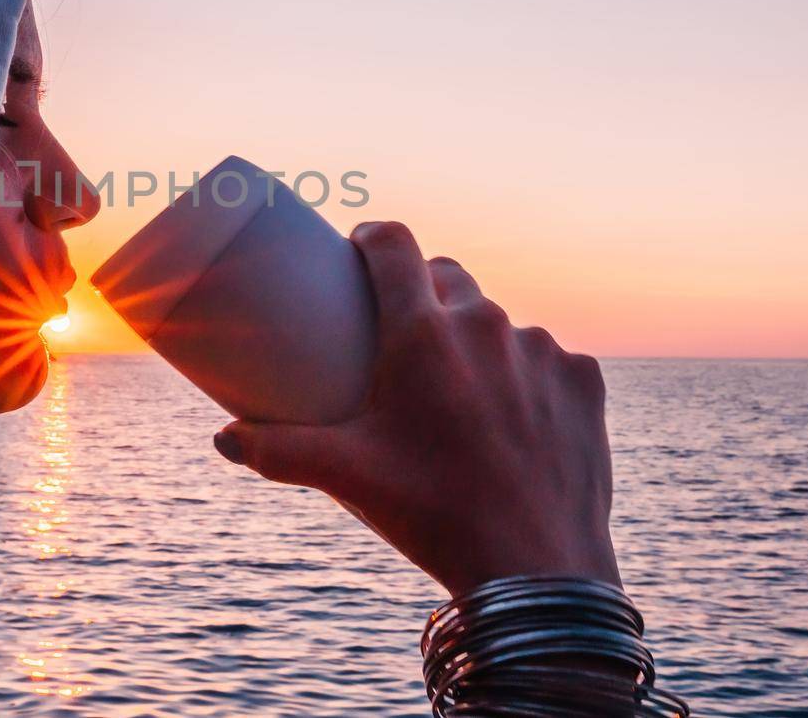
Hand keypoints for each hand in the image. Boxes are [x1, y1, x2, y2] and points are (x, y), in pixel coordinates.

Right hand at [213, 221, 618, 596]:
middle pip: (447, 276)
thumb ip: (275, 450)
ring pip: (499, 321)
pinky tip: (515, 412)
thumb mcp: (345, 476)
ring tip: (460, 388)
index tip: (360, 250)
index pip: (395, 242)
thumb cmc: (434, 514)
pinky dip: (526, 375)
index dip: (373, 236)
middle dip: (421, 290)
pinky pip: (547, 358)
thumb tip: (223, 439)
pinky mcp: (584, 381)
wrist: (537, 571)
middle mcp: (487, 324)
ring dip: (476, 339)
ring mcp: (542, 350)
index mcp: (424, 332)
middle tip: (400, 331)